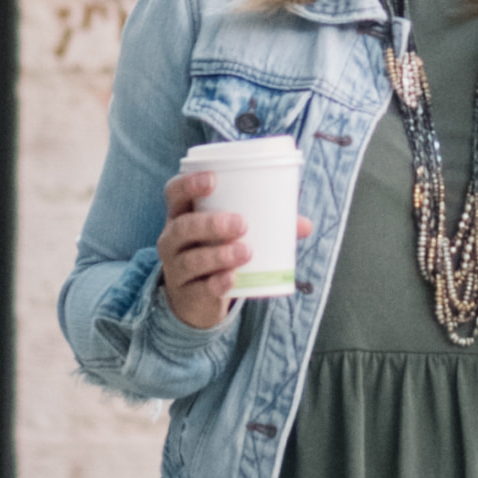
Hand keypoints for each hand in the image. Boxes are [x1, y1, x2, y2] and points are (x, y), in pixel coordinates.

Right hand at [157, 163, 253, 333]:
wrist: (195, 297)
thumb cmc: (214, 250)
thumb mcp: (229, 234)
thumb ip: (266, 225)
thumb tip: (306, 225)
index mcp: (182, 214)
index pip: (174, 192)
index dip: (188, 183)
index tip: (212, 180)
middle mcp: (172, 239)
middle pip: (183, 227)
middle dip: (211, 223)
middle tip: (242, 223)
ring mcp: (176, 268)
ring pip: (191, 259)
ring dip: (219, 254)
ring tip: (246, 251)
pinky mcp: (186, 294)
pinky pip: (199, 288)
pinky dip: (217, 283)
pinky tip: (232, 279)